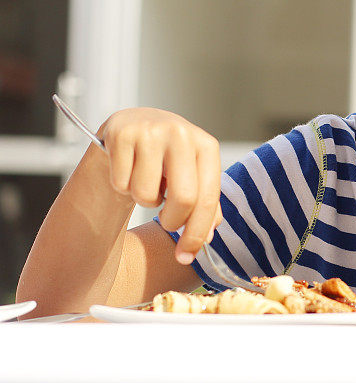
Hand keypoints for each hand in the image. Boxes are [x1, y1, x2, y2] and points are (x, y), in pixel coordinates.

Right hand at [98, 108, 222, 264]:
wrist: (134, 126)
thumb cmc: (167, 160)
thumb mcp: (194, 176)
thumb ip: (205, 206)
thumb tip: (207, 239)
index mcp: (207, 146)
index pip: (207, 198)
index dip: (197, 233)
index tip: (185, 256)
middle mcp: (182, 133)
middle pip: (183, 198)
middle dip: (173, 222)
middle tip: (166, 224)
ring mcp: (150, 130)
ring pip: (146, 194)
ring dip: (145, 200)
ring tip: (147, 182)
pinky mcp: (120, 133)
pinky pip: (121, 183)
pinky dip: (123, 186)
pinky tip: (129, 170)